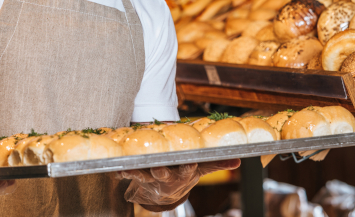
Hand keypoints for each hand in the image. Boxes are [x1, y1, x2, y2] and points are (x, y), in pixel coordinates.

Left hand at [117, 159, 239, 207]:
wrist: (163, 194)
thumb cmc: (183, 174)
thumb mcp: (200, 170)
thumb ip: (217, 164)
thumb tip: (239, 160)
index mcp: (183, 174)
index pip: (188, 170)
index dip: (189, 167)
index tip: (191, 163)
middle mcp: (167, 178)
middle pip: (164, 174)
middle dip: (161, 171)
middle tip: (158, 168)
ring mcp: (151, 179)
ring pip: (144, 175)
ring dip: (137, 172)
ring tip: (130, 168)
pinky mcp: (138, 177)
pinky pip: (128, 176)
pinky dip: (121, 173)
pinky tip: (116, 170)